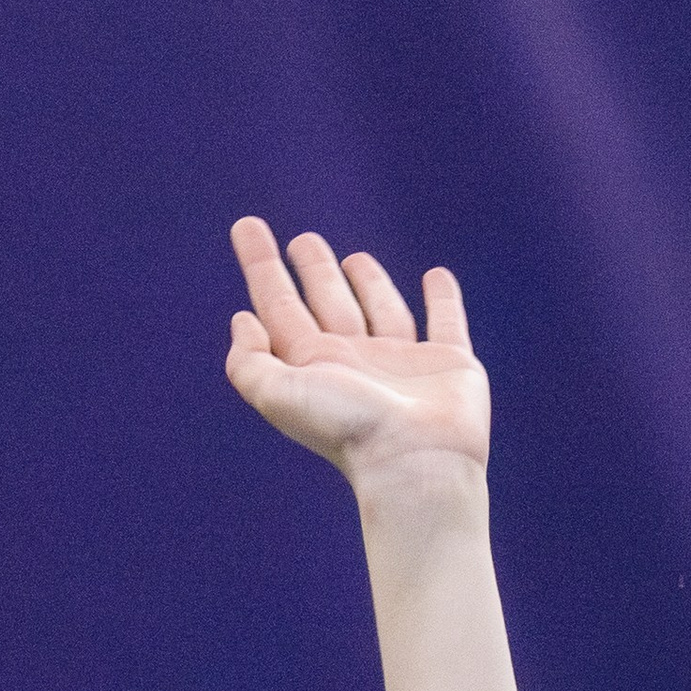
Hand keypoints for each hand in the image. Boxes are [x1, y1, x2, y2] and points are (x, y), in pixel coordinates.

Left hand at [226, 220, 488, 493]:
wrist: (415, 463)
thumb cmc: (348, 430)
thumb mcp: (278, 396)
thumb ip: (248, 363)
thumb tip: (242, 321)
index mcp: (314, 364)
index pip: (279, 304)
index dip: (260, 265)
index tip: (247, 227)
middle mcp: (355, 361)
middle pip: (328, 302)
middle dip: (314, 270)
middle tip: (304, 241)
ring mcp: (403, 362)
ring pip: (381, 310)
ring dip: (369, 283)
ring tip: (356, 259)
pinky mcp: (449, 363)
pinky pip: (446, 321)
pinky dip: (444, 299)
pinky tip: (436, 278)